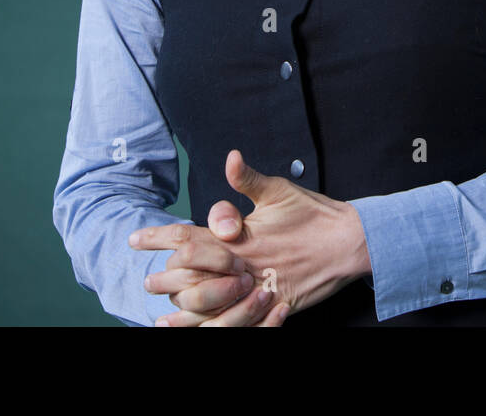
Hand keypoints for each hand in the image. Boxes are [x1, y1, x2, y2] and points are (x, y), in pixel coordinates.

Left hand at [133, 149, 371, 323]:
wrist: (350, 242)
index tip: (135, 238)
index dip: (158, 237)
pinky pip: (239, 322)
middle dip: (166, 278)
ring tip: (160, 316)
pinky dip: (216, 327)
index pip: (189, 234)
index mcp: (241, 234)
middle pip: (192, 276)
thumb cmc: (313, 214)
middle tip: (147, 281)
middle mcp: (243, 263)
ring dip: (184, 309)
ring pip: (211, 305)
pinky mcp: (273, 306)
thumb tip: (230, 157)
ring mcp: (258, 287)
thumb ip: (248, 179)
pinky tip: (200, 330)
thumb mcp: (280, 190)